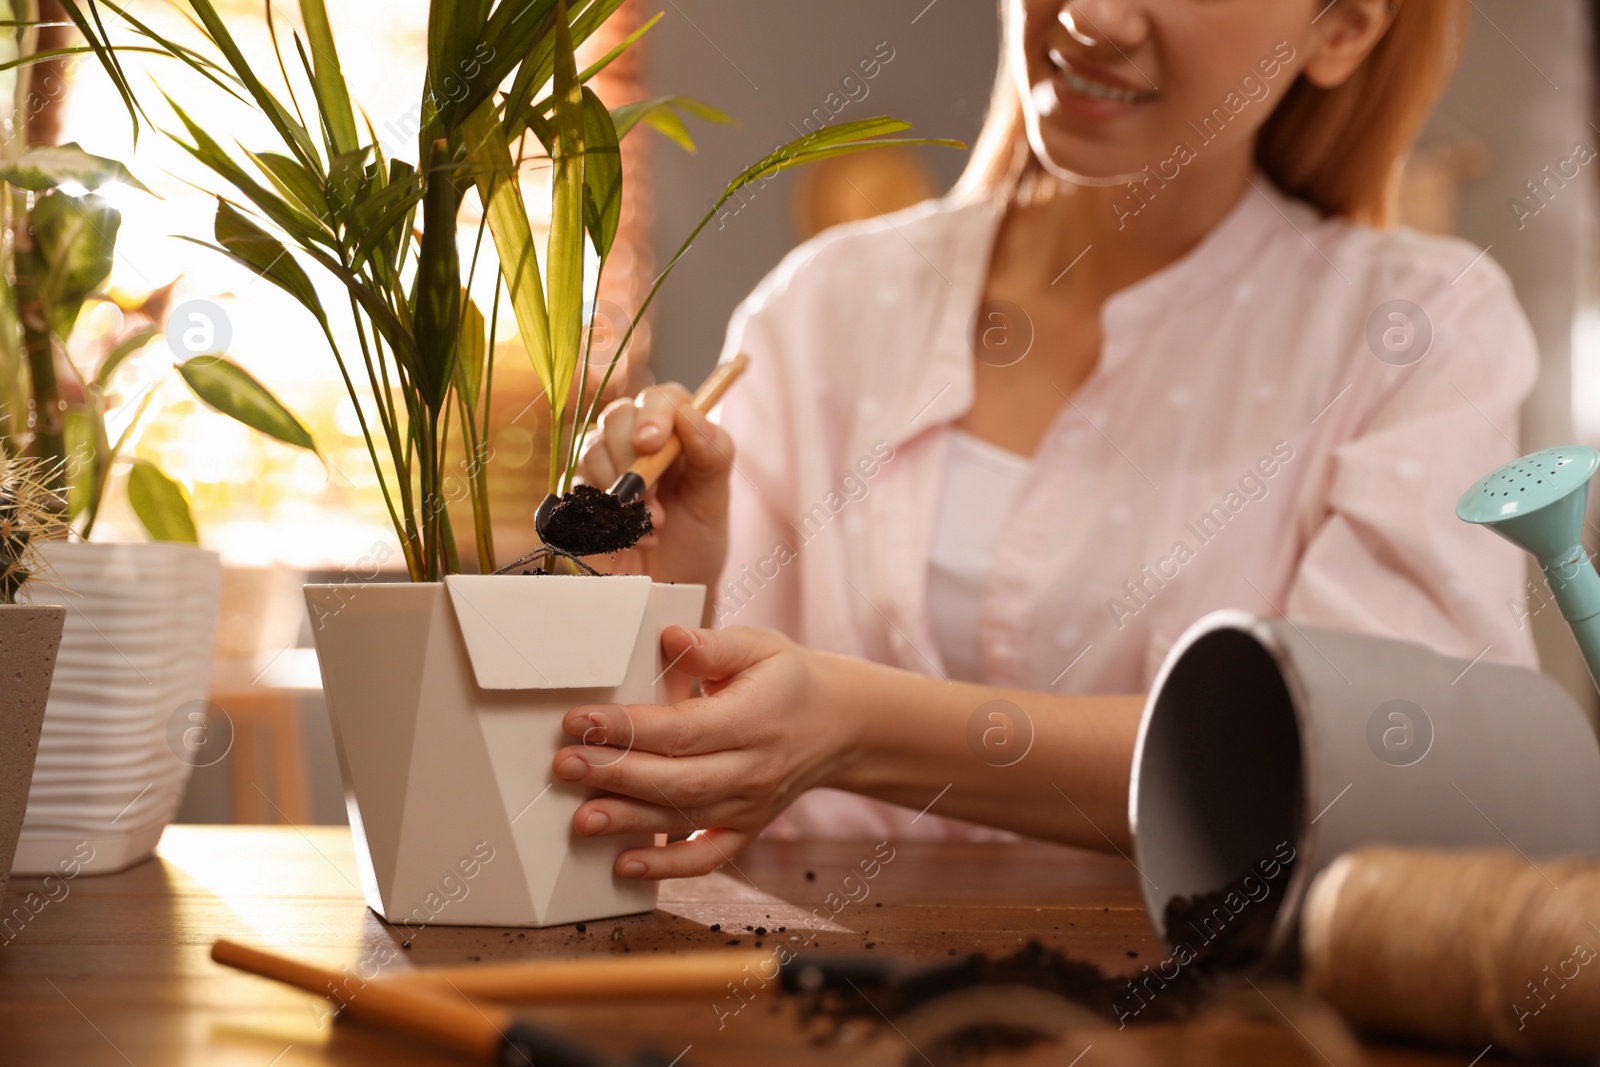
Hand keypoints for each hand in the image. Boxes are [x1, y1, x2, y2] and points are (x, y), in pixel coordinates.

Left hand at [551, 625, 855, 879]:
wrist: (840, 724)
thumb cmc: (788, 679)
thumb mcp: (760, 647)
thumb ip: (712, 646)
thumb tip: (671, 638)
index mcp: (754, 719)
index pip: (683, 729)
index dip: (628, 727)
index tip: (579, 720)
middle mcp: (754, 768)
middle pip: (678, 779)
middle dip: (617, 775)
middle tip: (565, 765)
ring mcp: (751, 805)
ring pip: (685, 818)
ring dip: (630, 820)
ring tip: (580, 816)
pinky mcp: (747, 829)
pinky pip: (707, 858)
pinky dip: (667, 868)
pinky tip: (624, 864)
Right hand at [576, 382, 733, 592]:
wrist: (670, 587)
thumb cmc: (696, 538)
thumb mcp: (715, 498)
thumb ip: (713, 455)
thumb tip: (690, 416)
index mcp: (672, 430)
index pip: (658, 398)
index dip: (654, 414)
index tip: (652, 443)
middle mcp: (632, 439)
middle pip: (616, 417)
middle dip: (633, 459)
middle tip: (656, 503)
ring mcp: (601, 466)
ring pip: (591, 450)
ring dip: (622, 494)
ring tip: (653, 528)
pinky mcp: (576, 497)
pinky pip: (573, 490)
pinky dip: (602, 516)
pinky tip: (630, 539)